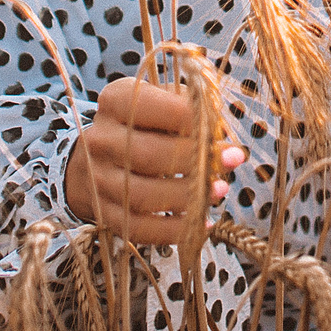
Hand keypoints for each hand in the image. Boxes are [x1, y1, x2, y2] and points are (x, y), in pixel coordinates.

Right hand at [61, 75, 246, 243]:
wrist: (98, 156)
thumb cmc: (144, 123)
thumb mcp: (161, 100)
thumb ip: (190, 109)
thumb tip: (223, 135)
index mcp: (114, 102)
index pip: (148, 108)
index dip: (188, 118)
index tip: (219, 127)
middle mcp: (99, 140)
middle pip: (147, 155)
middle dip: (196, 159)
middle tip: (232, 160)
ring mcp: (98, 179)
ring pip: (142, 195)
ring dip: (187, 197)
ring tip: (219, 191)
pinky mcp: (104, 212)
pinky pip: (138, 228)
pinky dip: (173, 230)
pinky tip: (201, 223)